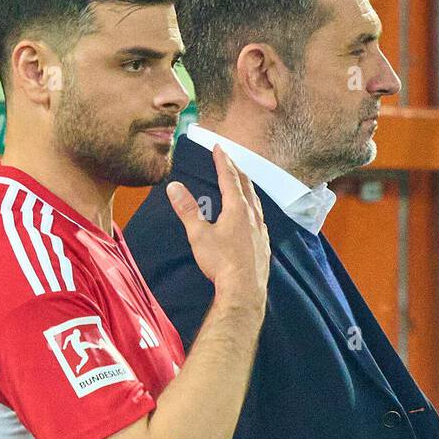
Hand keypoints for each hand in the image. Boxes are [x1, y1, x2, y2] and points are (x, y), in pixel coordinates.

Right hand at [165, 146, 268, 312]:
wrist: (244, 290)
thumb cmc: (221, 263)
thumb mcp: (199, 234)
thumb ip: (187, 209)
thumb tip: (174, 187)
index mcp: (237, 208)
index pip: (229, 177)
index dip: (222, 161)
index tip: (219, 147)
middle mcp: (253, 215)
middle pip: (246, 186)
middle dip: (237, 170)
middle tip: (230, 160)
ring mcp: (261, 230)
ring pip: (256, 201)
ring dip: (248, 188)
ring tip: (243, 183)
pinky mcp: (264, 244)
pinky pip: (260, 218)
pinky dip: (254, 208)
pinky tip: (252, 216)